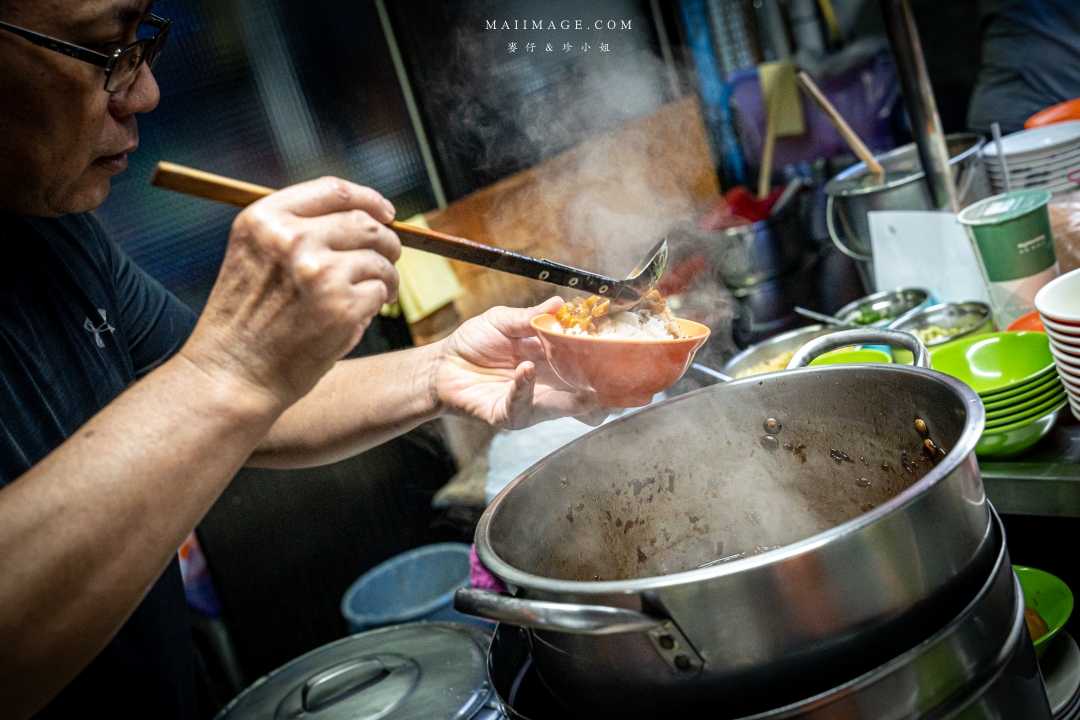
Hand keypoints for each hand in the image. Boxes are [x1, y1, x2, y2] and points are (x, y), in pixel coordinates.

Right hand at [181, 177, 400, 407]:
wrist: (231, 375)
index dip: (369, 199)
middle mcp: (291, 239)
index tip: (386, 213)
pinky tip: (358, 317)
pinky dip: (377, 304)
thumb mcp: (254, 256)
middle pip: (365, 223)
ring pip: (380, 259)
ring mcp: (319, 272)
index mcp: (265, 219)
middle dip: (386, 242)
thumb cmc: (246, 322)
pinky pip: (380, 292)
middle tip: (387, 261)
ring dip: (386, 277)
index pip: (333, 190)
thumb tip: (365, 217)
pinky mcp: (342, 306)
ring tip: (376, 294)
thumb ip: (297, 231)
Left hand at [434, 297, 604, 429]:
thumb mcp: (502, 321)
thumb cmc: (473, 344)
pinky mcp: (509, 415)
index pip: (582, 360)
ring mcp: (531, 402)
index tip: (613, 343)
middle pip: (583, 388)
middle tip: (611, 370)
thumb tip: (560, 302)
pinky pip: (522, 404)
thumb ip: (530, 316)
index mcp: (549, 360)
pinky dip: (525, 386)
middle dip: (599, 383)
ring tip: (581, 378)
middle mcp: (547, 384)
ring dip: (573, 393)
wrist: (442, 366)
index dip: (598, 354)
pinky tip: (526, 368)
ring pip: (562, 405)